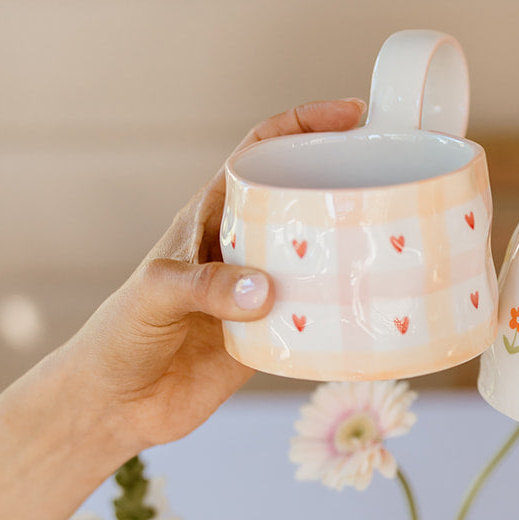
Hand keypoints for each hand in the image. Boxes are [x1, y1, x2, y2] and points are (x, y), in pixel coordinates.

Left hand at [57, 98, 364, 458]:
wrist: (118, 403)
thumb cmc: (122, 334)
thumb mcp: (155, 295)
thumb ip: (205, 286)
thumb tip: (265, 289)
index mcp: (211, 216)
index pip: (261, 151)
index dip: (305, 125)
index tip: (353, 116)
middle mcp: (241, 247)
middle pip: (301, 199)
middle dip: (345, 183)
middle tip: (394, 180)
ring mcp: (260, 293)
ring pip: (317, 258)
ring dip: (353, 250)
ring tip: (400, 245)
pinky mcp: (272, 339)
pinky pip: (318, 319)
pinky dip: (346, 314)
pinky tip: (377, 313)